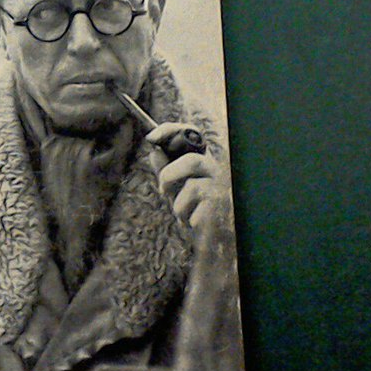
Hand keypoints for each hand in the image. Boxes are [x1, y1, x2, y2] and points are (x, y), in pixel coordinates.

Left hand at [146, 123, 231, 256]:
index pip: (192, 134)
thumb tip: (154, 151)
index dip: (171, 130)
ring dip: (178, 203)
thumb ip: (165, 170)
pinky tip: (191, 222)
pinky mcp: (219, 207)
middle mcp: (215, 170)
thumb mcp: (175, 188)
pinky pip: (192, 208)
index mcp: (204, 161)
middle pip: (192, 161)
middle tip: (164, 190)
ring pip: (191, 187)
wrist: (214, 240)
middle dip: (169, 176)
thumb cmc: (195, 211)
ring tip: (182, 212)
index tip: (150, 137)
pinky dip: (184, 217)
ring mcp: (220, 188)